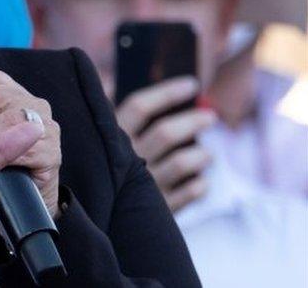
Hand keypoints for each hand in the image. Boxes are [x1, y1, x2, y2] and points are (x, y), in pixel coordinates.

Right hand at [115, 77, 216, 211]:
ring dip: (202, 155)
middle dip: (193, 121)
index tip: (192, 84)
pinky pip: (191, 192)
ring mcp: (142, 186)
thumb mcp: (102, 144)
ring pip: (183, 162)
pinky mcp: (158, 210)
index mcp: (111, 140)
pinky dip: (200, 185)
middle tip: (210, 117)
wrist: (97, 222)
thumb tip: (127, 85)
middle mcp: (126, 161)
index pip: (139, 106)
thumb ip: (116, 118)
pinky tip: (199, 181)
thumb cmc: (107, 172)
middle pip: (165, 133)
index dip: (167, 93)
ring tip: (208, 154)